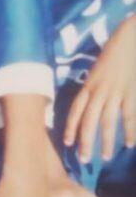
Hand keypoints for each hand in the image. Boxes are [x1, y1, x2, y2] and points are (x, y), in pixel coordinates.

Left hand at [63, 17, 135, 162]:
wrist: (131, 38)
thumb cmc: (113, 52)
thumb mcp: (98, 69)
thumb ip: (94, 86)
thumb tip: (91, 103)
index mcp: (89, 84)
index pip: (76, 109)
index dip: (70, 126)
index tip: (66, 143)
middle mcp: (99, 90)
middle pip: (89, 120)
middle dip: (85, 140)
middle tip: (83, 159)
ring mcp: (116, 92)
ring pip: (108, 122)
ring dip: (106, 141)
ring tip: (104, 157)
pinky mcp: (131, 92)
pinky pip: (129, 116)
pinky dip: (129, 131)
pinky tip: (130, 144)